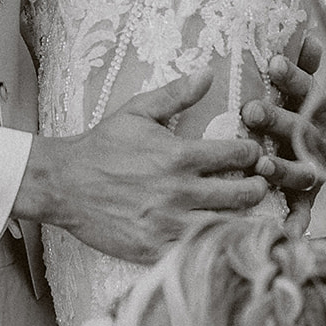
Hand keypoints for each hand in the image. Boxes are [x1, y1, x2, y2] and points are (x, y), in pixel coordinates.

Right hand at [16, 71, 271, 265]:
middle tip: (259, 184)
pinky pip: (200, 253)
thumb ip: (176, 93)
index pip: (237, 155)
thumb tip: (208, 72)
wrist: (65, 184)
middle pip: (243, 195)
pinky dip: (216, 245)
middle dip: (257, 187)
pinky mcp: (157, 251)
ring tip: (248, 211)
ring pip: (228, 227)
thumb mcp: (138, 111)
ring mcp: (170, 225)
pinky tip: (221, 237)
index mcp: (179, 156)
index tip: (254, 154)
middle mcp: (180, 192)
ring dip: (244, 218)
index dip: (252, 153)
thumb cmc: (103, 145)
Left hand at [240, 33, 325, 237]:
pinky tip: (283, 228)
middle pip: (302, 130)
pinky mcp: (305, 202)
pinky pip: (301, 214)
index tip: (272, 62)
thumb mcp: (295, 92)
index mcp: (318, 111)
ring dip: (282, 168)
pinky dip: (295, 222)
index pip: (309, 90)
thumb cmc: (291, 118)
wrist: (302, 164)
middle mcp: (319, 141)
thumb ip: (300, 66)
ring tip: (260, 164)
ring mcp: (313, 172)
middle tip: (250, 110)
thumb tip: (310, 35)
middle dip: (278, 120)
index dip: (293, 76)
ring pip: (302, 171)